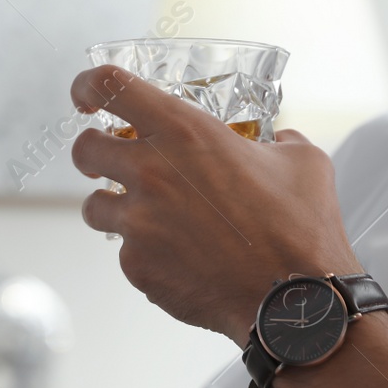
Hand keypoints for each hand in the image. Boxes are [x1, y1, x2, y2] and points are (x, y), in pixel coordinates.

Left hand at [69, 65, 361, 341]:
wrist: (294, 300)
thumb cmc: (300, 229)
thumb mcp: (303, 162)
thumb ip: (280, 142)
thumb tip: (279, 142)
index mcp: (185, 132)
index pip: (110, 86)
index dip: (89, 86)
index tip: (87, 96)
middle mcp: (151, 172)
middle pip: (84, 149)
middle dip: (94, 153)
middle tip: (113, 162)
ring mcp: (138, 223)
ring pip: (93, 206)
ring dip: (115, 207)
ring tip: (152, 218)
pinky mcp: (137, 266)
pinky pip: (125, 252)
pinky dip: (145, 253)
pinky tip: (180, 257)